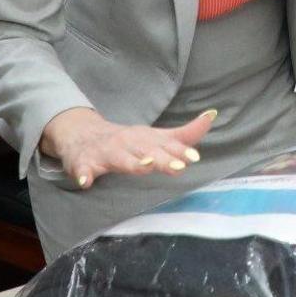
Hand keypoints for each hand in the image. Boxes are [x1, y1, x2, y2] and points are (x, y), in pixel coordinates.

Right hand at [42, 107, 215, 189]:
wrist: (82, 134)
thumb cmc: (128, 141)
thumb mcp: (156, 137)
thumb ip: (184, 134)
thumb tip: (213, 115)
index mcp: (146, 139)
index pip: (166, 145)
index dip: (180, 151)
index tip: (193, 158)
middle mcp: (128, 143)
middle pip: (147, 151)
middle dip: (162, 159)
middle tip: (178, 167)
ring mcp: (106, 152)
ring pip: (119, 158)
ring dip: (132, 162)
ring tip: (144, 166)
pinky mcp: (84, 161)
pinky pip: (83, 168)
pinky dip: (84, 174)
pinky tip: (86, 181)